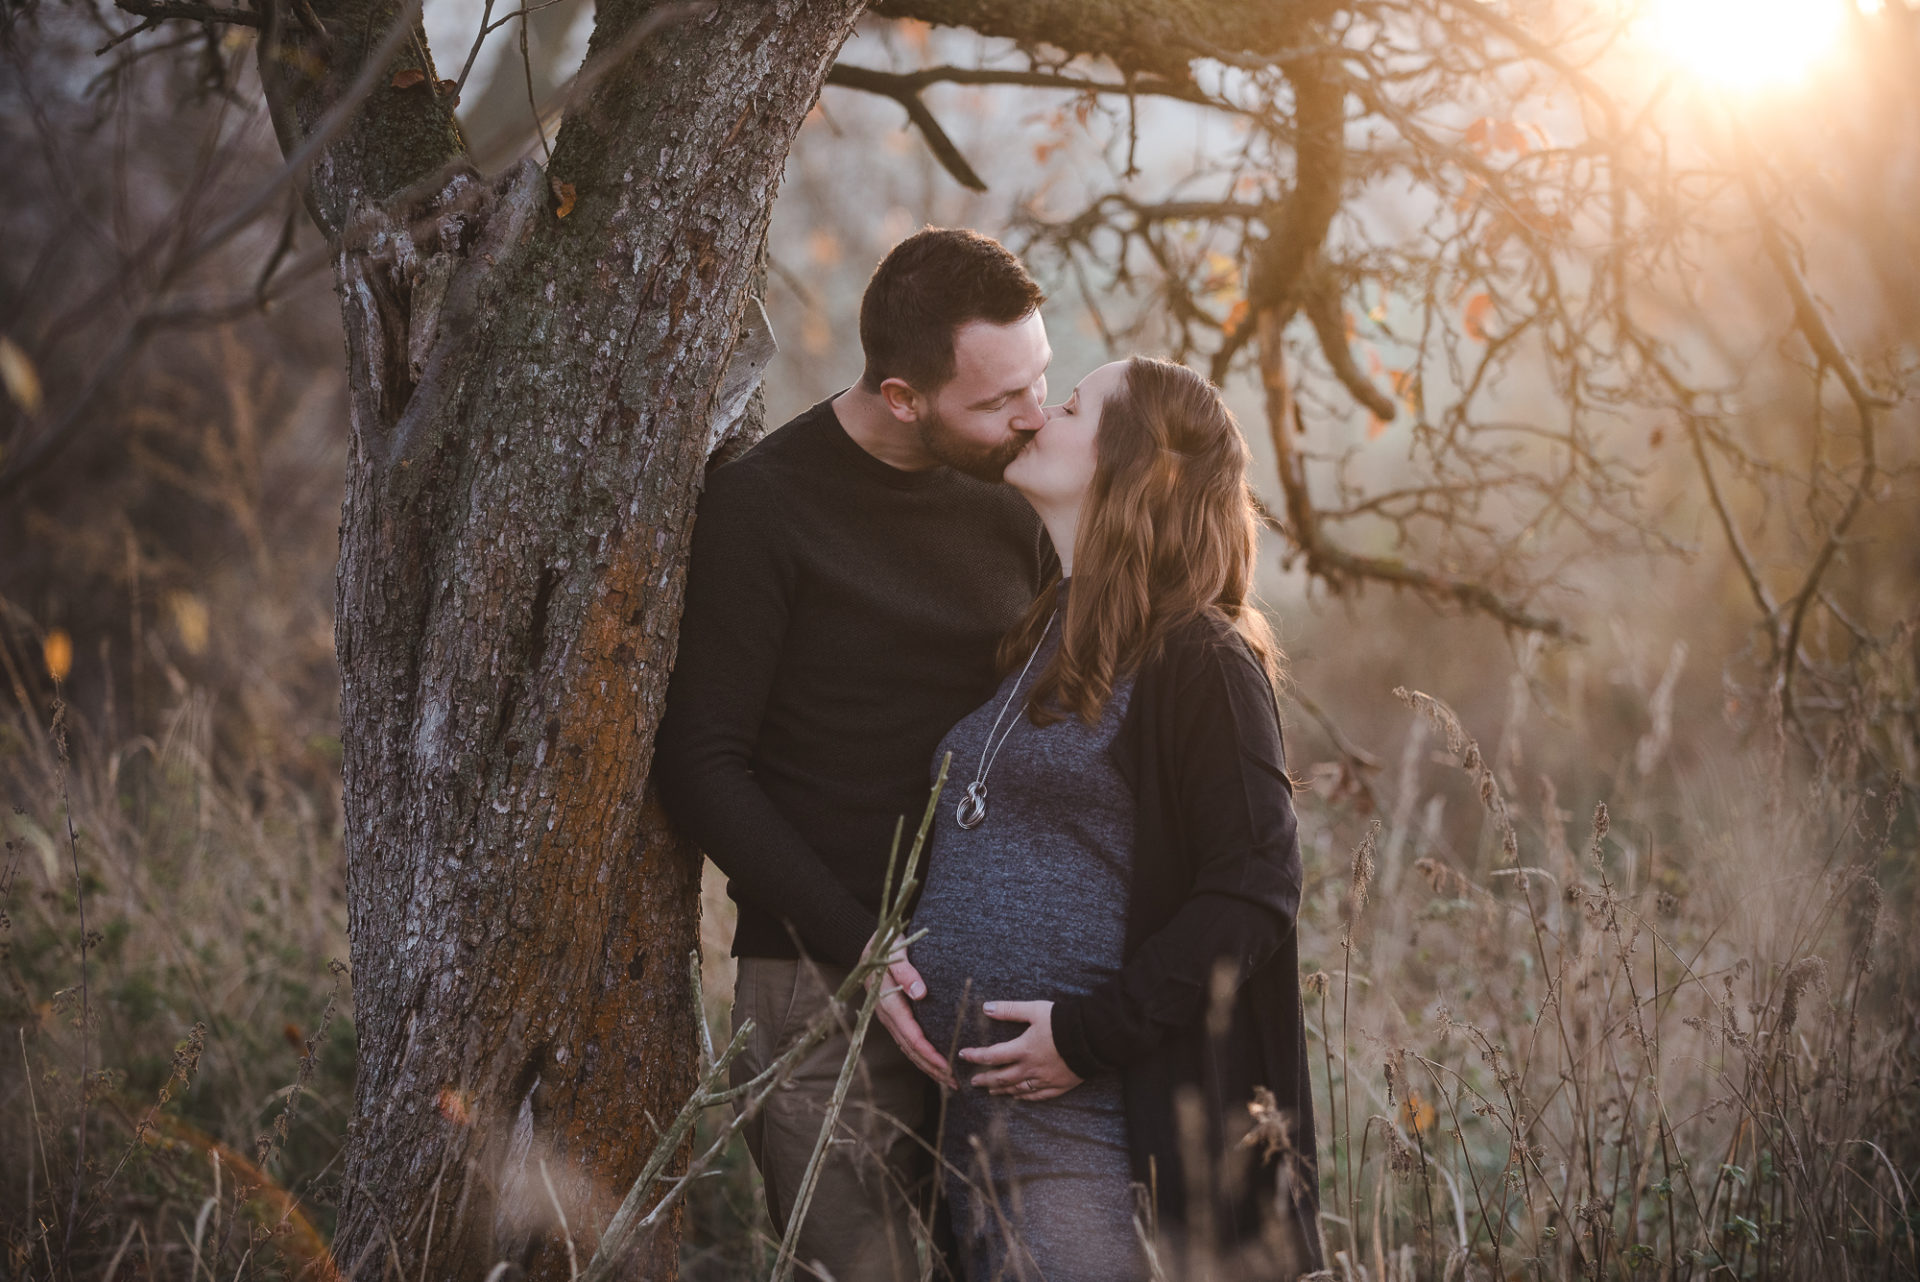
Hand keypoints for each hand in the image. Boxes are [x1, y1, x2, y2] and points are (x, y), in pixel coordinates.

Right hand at [862, 931, 956, 1088]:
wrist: (872, 943)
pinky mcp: (892, 1017)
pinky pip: (906, 1042)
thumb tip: (920, 994)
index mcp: (887, 1001)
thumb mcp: (895, 950)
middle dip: (932, 1067)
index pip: (911, 1035)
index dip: (929, 1053)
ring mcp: (887, 1018)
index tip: (947, 1065)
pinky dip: (920, 1056)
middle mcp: (885, 1014)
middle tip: (955, 1083)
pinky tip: (935, 1064)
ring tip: (949, 1081)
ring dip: (927, 1067)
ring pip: (907, 1049)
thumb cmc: (887, 944)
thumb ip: (906, 971)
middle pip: (910, 1049)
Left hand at [959, 1000, 1083, 1101]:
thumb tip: (986, 1008)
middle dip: (985, 1079)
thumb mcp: (1035, 1010)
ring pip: (1017, 1089)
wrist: (1093, 1037)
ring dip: (1002, 1091)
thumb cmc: (1063, 1021)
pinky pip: (1037, 1096)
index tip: (963, 1055)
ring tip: (991, 1092)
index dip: (975, 1056)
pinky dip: (1024, 1097)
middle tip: (973, 1081)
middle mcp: (1030, 1068)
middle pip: (1001, 1078)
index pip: (992, 1056)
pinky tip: (1018, 1097)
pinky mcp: (1058, 1086)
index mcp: (1023, 1049)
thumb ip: (1010, 1010)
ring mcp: (1044, 1080)